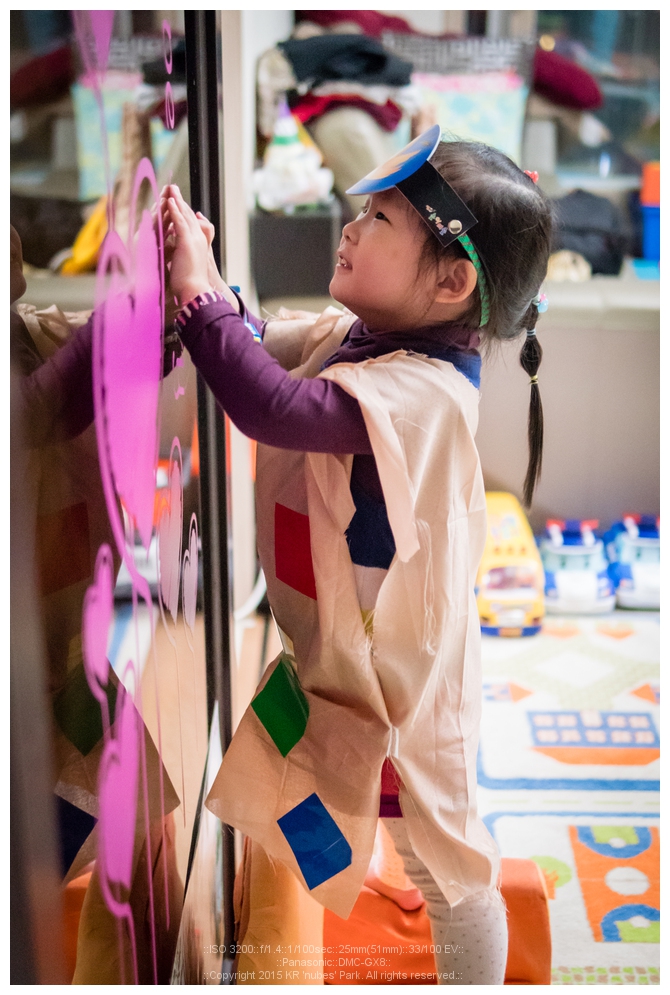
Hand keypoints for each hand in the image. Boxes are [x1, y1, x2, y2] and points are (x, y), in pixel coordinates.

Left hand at [162, 185, 212, 305]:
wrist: (195, 292)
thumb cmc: (189, 286)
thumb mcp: (184, 267)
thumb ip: (180, 258)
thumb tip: (176, 259)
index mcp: (197, 246)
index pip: (189, 225)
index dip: (183, 213)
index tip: (175, 203)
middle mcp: (198, 240)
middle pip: (188, 216)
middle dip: (180, 202)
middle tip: (173, 188)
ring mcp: (193, 239)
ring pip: (184, 215)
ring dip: (177, 200)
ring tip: (171, 188)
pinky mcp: (187, 242)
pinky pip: (179, 222)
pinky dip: (174, 210)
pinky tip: (169, 200)